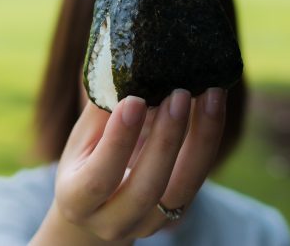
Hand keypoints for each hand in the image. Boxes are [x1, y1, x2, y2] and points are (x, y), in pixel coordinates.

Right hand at [30, 88, 225, 244]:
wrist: (98, 207)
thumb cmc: (85, 162)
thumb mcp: (82, 140)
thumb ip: (102, 112)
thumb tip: (125, 65)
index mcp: (77, 200)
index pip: (99, 177)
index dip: (118, 141)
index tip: (135, 100)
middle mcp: (113, 221)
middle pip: (147, 187)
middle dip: (166, 139)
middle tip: (178, 93)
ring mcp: (149, 223)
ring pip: (182, 187)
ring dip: (200, 139)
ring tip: (209, 95)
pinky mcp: (177, 213)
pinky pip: (197, 178)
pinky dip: (208, 140)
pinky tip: (213, 106)